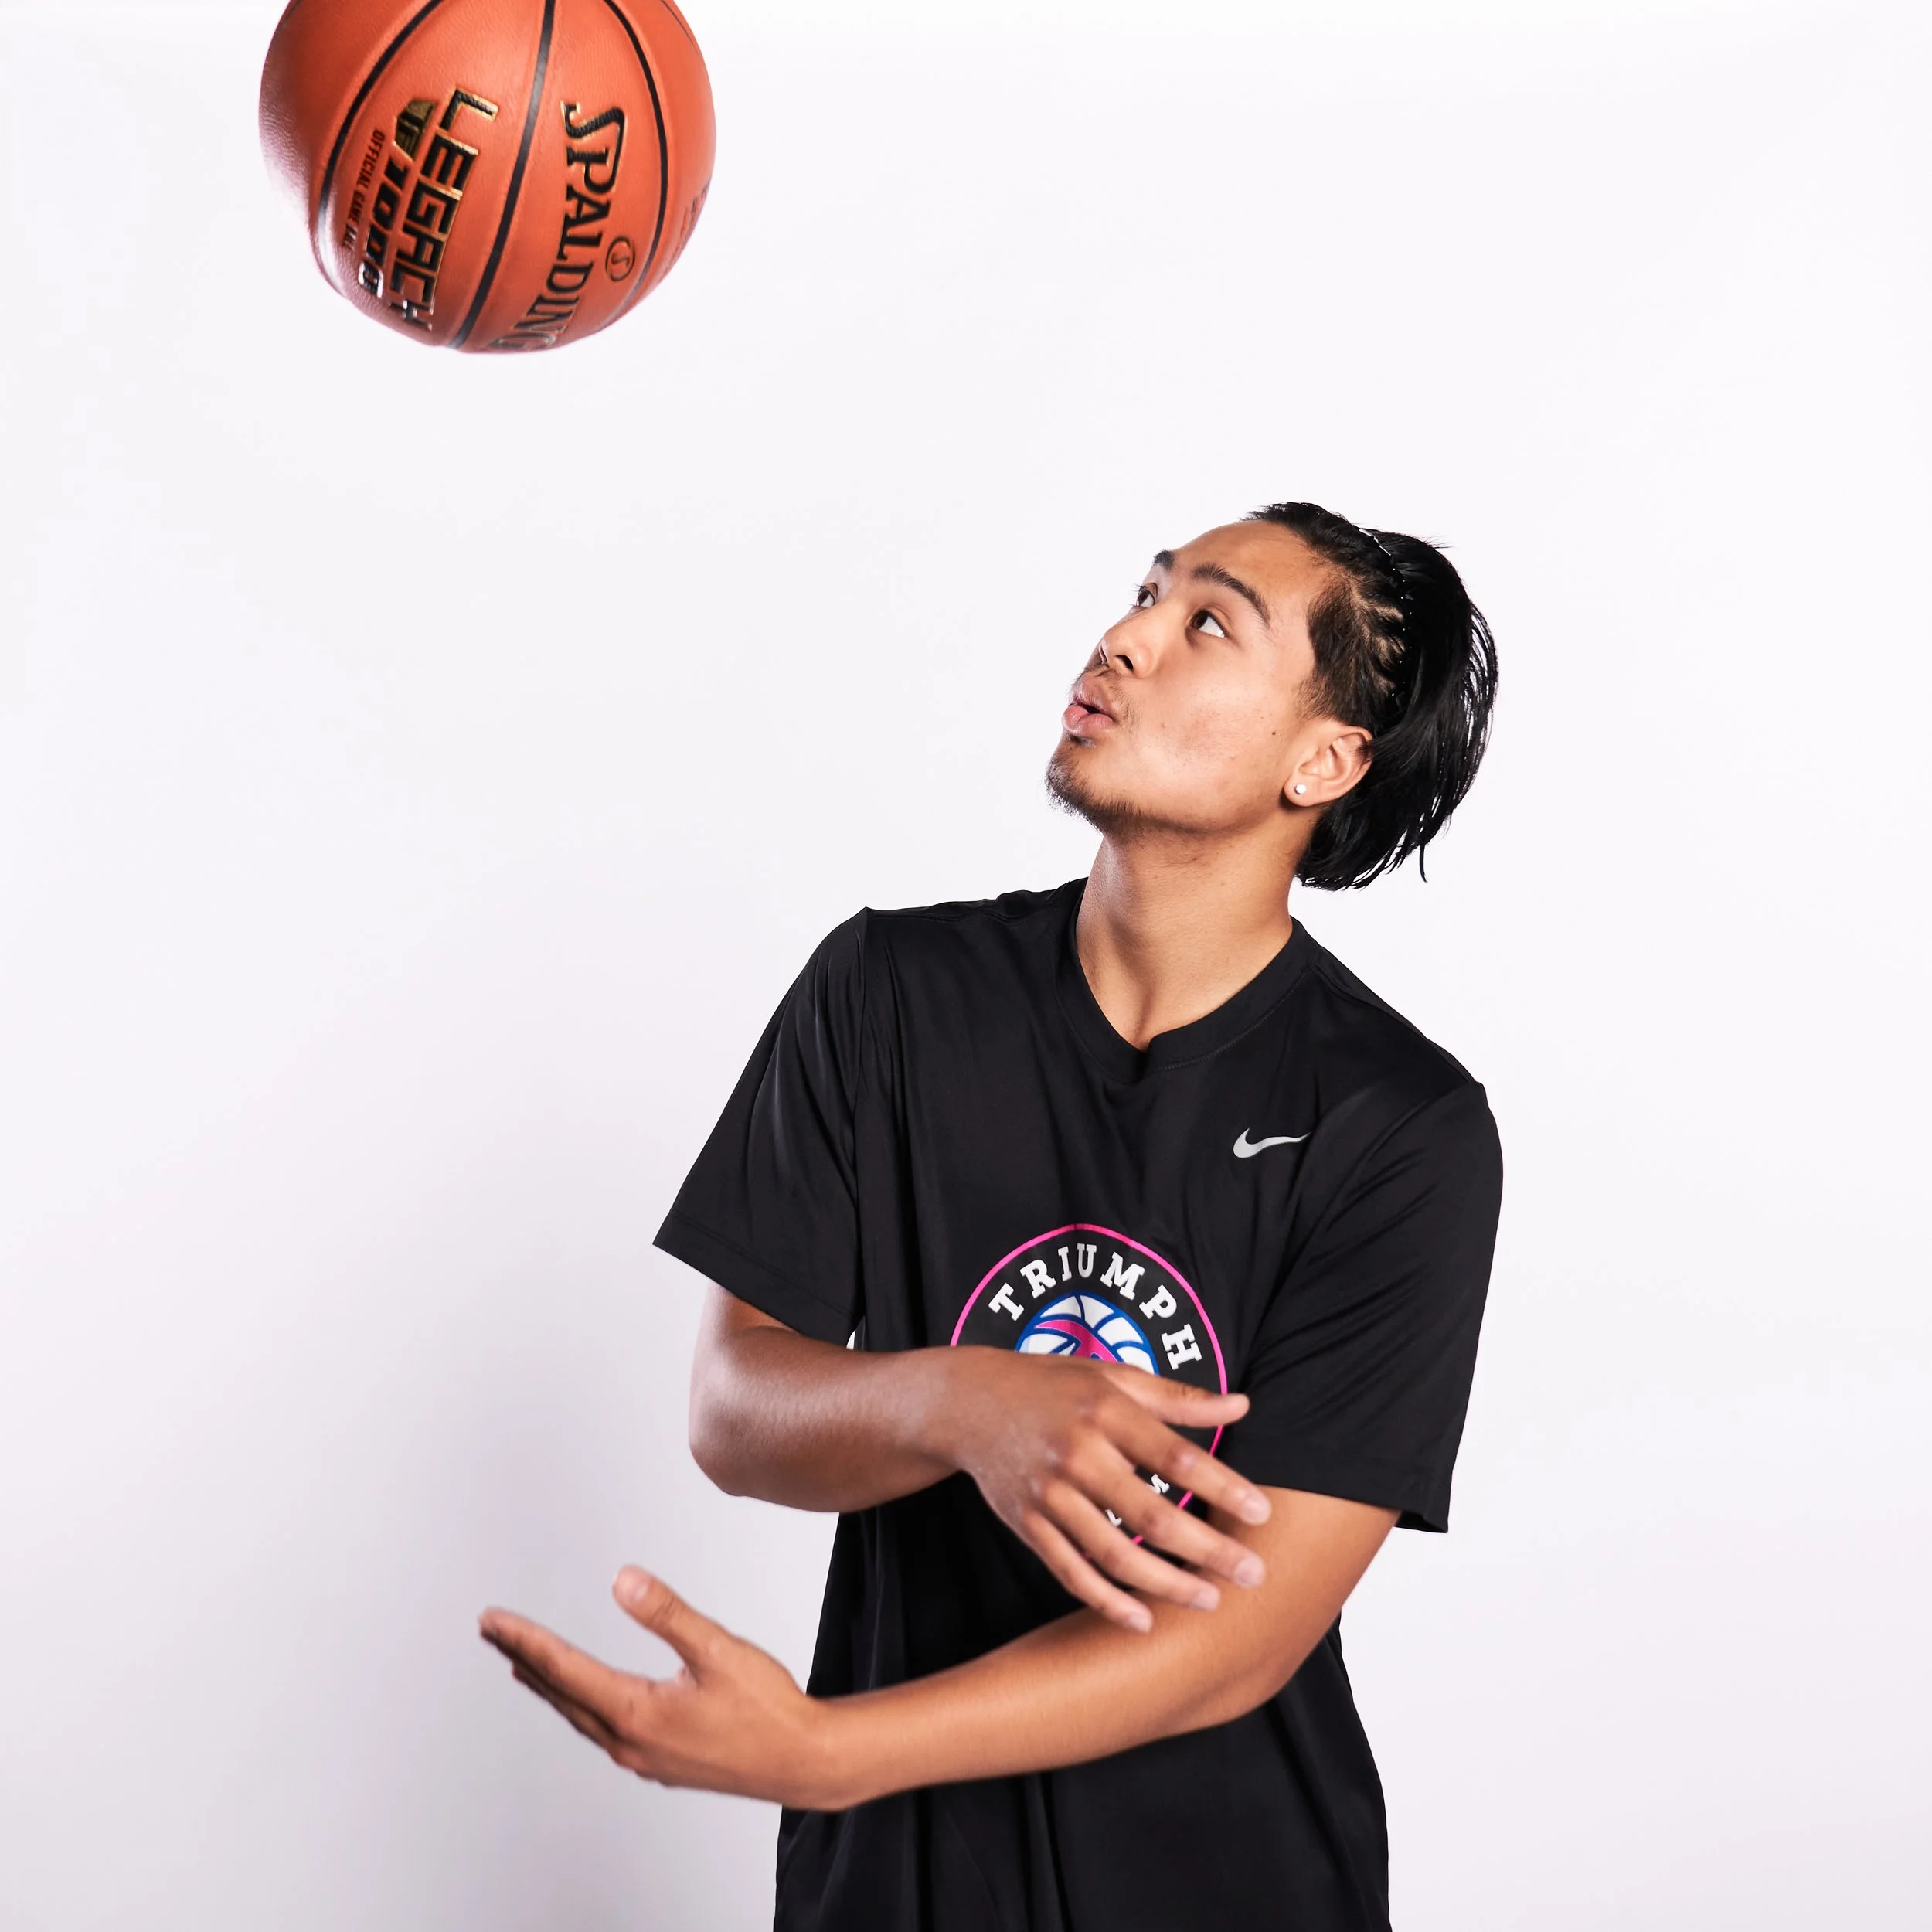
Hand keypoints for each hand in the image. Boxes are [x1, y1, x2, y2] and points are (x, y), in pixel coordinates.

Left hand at [480, 1568, 842, 1809]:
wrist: (803, 1762)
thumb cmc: (768, 1708)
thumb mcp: (719, 1650)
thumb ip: (668, 1614)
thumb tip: (622, 1580)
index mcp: (637, 1712)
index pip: (563, 1669)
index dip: (523, 1640)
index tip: (491, 1620)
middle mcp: (630, 1741)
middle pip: (561, 1694)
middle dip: (523, 1658)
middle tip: (490, 1631)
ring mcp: (642, 1756)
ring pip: (579, 1714)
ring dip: (548, 1684)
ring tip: (521, 1662)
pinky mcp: (658, 1760)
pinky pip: (601, 1728)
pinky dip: (579, 1704)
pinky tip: (583, 1698)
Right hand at [935, 1349, 1271, 1631]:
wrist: (970, 1403)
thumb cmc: (1054, 1385)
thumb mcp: (1113, 1376)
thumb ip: (1177, 1398)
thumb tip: (1241, 1405)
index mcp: (1106, 1411)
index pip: (1175, 1455)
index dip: (1222, 1486)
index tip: (1262, 1512)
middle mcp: (1077, 1454)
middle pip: (1150, 1513)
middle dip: (1207, 1549)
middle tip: (1253, 1574)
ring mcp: (1048, 1493)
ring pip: (1113, 1553)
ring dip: (1165, 1584)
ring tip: (1210, 1600)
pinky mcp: (1026, 1523)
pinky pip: (1070, 1572)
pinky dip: (1106, 1602)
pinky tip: (1143, 1620)